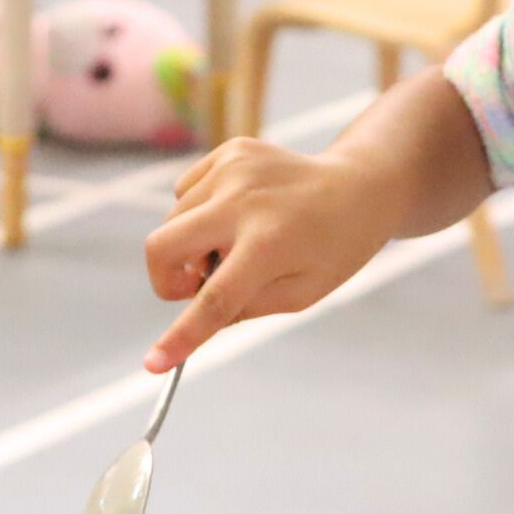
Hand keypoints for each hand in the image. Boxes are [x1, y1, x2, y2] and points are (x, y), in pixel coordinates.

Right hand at [141, 137, 401, 372]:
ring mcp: (234, 168)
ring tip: (232, 246)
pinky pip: (185, 190)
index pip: (214, 299)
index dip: (180, 336)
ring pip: (171, 218)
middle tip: (193, 287)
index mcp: (269, 245)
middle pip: (163, 246)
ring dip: (188, 244)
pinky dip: (197, 212)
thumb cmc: (335, 248)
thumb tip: (192, 312)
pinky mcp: (231, 150)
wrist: (360, 186)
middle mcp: (245, 201)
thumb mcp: (300, 293)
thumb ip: (244, 307)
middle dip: (164, 279)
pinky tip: (234, 214)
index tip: (153, 363)